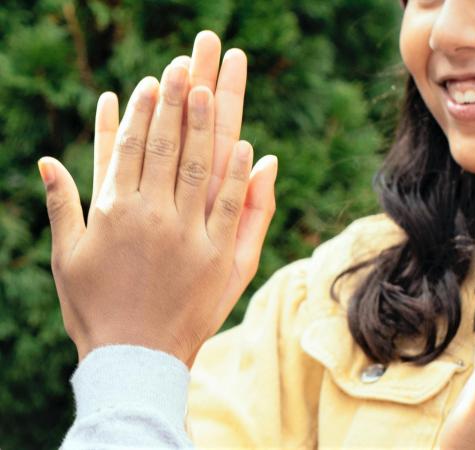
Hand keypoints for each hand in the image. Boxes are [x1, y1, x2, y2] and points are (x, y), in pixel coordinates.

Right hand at [38, 34, 277, 367]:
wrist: (134, 359)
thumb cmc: (95, 307)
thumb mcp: (66, 255)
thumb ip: (62, 203)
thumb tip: (47, 158)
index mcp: (114, 212)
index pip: (133, 148)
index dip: (145, 110)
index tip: (155, 80)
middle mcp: (153, 217)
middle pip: (169, 147)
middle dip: (179, 102)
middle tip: (189, 64)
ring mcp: (190, 236)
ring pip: (202, 169)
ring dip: (209, 126)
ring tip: (214, 89)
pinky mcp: (220, 258)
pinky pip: (233, 210)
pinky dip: (240, 178)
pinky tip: (249, 147)